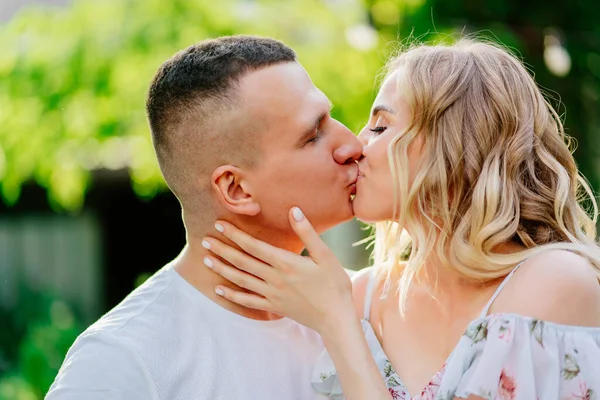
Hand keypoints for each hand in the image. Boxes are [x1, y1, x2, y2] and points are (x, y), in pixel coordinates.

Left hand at [202, 207, 354, 333]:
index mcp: (285, 263)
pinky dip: (232, 296)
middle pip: (242, 261)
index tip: (220, 225)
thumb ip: (307, 232)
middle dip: (222, 249)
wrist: (335, 317)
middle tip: (205, 240)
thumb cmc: (334, 284)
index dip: (235, 235)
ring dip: (222, 269)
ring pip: (241, 279)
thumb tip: (294, 210)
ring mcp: (271, 294)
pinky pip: (247, 301)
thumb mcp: (325, 255)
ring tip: (206, 260)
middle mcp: (274, 278)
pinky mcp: (273, 306)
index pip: (254, 246)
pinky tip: (219, 290)